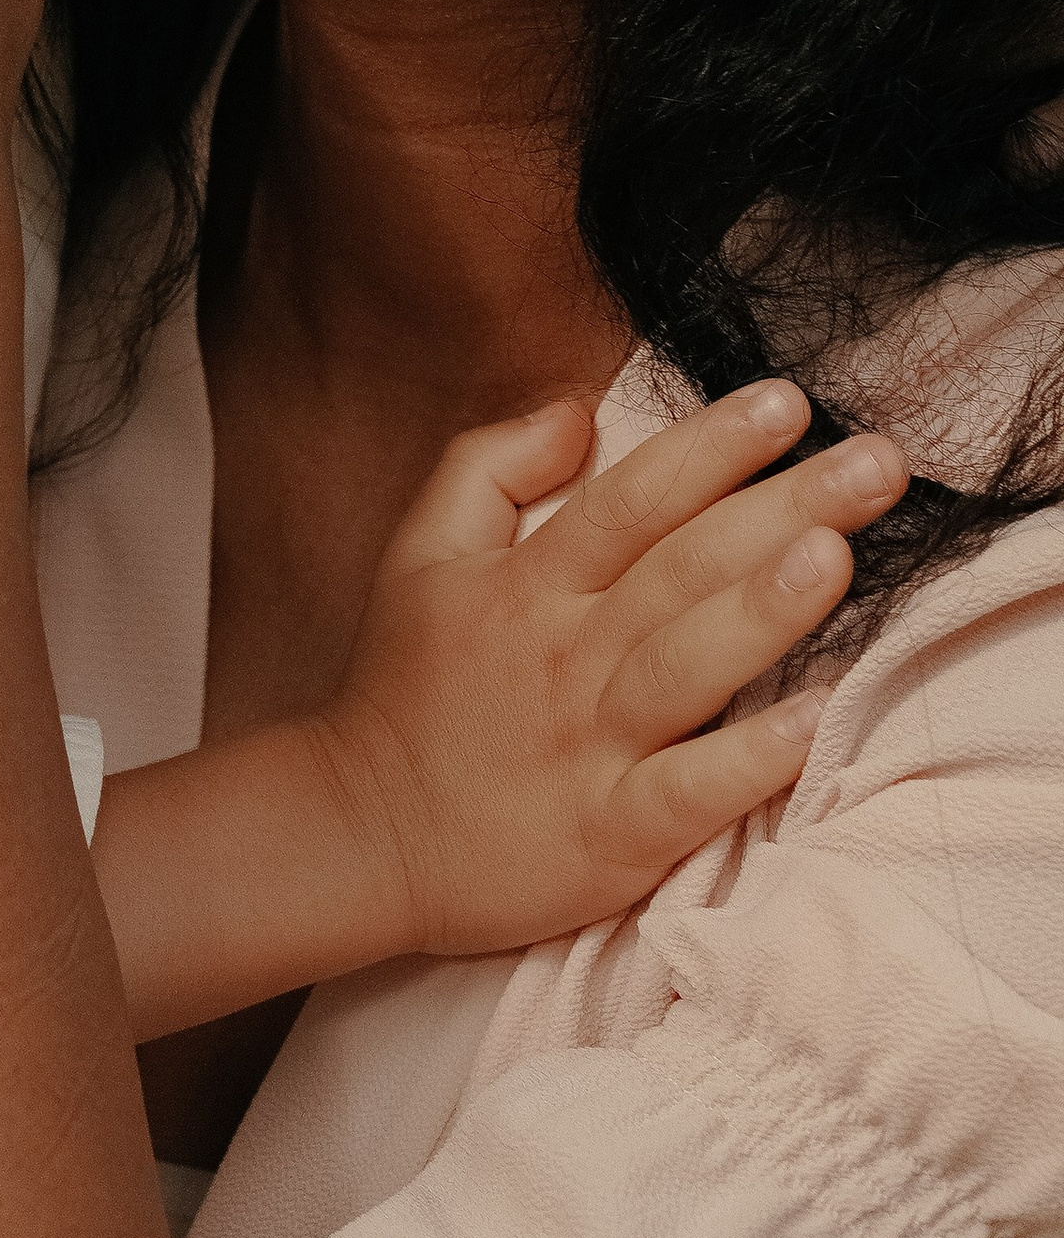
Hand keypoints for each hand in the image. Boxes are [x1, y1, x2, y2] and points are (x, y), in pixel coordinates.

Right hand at [311, 376, 907, 965]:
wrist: (359, 831)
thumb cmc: (407, 687)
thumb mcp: (422, 551)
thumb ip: (491, 464)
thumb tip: (578, 410)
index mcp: (531, 584)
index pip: (632, 497)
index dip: (710, 445)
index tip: (789, 401)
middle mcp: (567, 654)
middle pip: (682, 566)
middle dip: (784, 505)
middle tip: (878, 462)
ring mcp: (588, 745)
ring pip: (685, 666)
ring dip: (762, 611)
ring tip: (837, 556)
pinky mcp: (608, 835)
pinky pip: (684, 794)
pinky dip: (744, 762)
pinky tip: (808, 725)